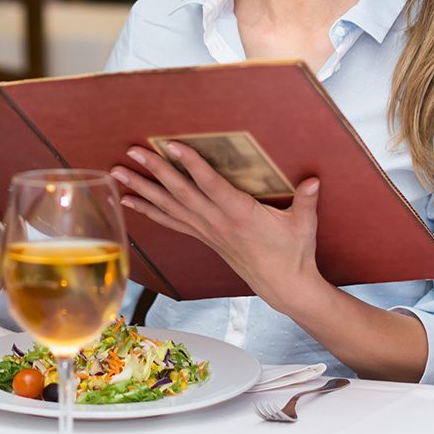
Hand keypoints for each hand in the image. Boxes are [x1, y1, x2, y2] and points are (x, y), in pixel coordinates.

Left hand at [110, 144, 324, 314]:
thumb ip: (307, 200)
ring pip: (168, 207)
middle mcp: (217, 222)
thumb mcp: (304, 226)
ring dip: (142, 188)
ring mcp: (207, 231)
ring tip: (118, 173)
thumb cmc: (294, 253)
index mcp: (240, 214)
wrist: (284, 288)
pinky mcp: (203, 237)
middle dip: (154, 170)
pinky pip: (170, 222)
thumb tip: (314, 179)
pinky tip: (131, 200)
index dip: (191, 164)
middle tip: (132, 151)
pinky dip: (149, 211)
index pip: (210, 184)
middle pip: (179, 192)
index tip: (171, 145)